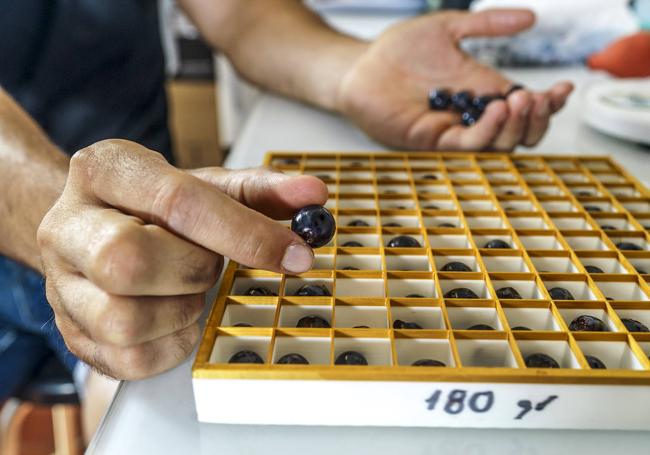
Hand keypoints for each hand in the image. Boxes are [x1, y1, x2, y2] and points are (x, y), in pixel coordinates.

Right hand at [37, 140, 325, 379]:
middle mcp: (68, 224)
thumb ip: (263, 191)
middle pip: (131, 261)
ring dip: (182, 310)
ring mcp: (60, 283)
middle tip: (210, 265)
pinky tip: (177, 317)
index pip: (177, 202)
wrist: (94, 227)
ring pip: (124, 319)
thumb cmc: (155, 208)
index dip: (246, 233)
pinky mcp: (70, 331)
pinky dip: (172, 344)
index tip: (296, 254)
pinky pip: (129, 359)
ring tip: (189, 289)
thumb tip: (315, 194)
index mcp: (105, 170)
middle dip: (195, 271)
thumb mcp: (207, 187)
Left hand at [336, 9, 573, 150]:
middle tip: (539, 96)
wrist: (361, 66)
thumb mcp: (449, 28)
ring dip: (517, 126)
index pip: (525, 107)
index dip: (549, 102)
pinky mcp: (433, 141)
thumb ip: (486, 25)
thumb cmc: (400, 49)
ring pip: (500, 145)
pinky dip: (487, 131)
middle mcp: (474, 115)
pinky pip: (468, 144)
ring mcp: (455, 130)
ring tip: (521, 100)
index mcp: (484, 90)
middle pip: (520, 132)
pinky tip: (497, 108)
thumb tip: (530, 17)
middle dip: (538, 118)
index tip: (563, 87)